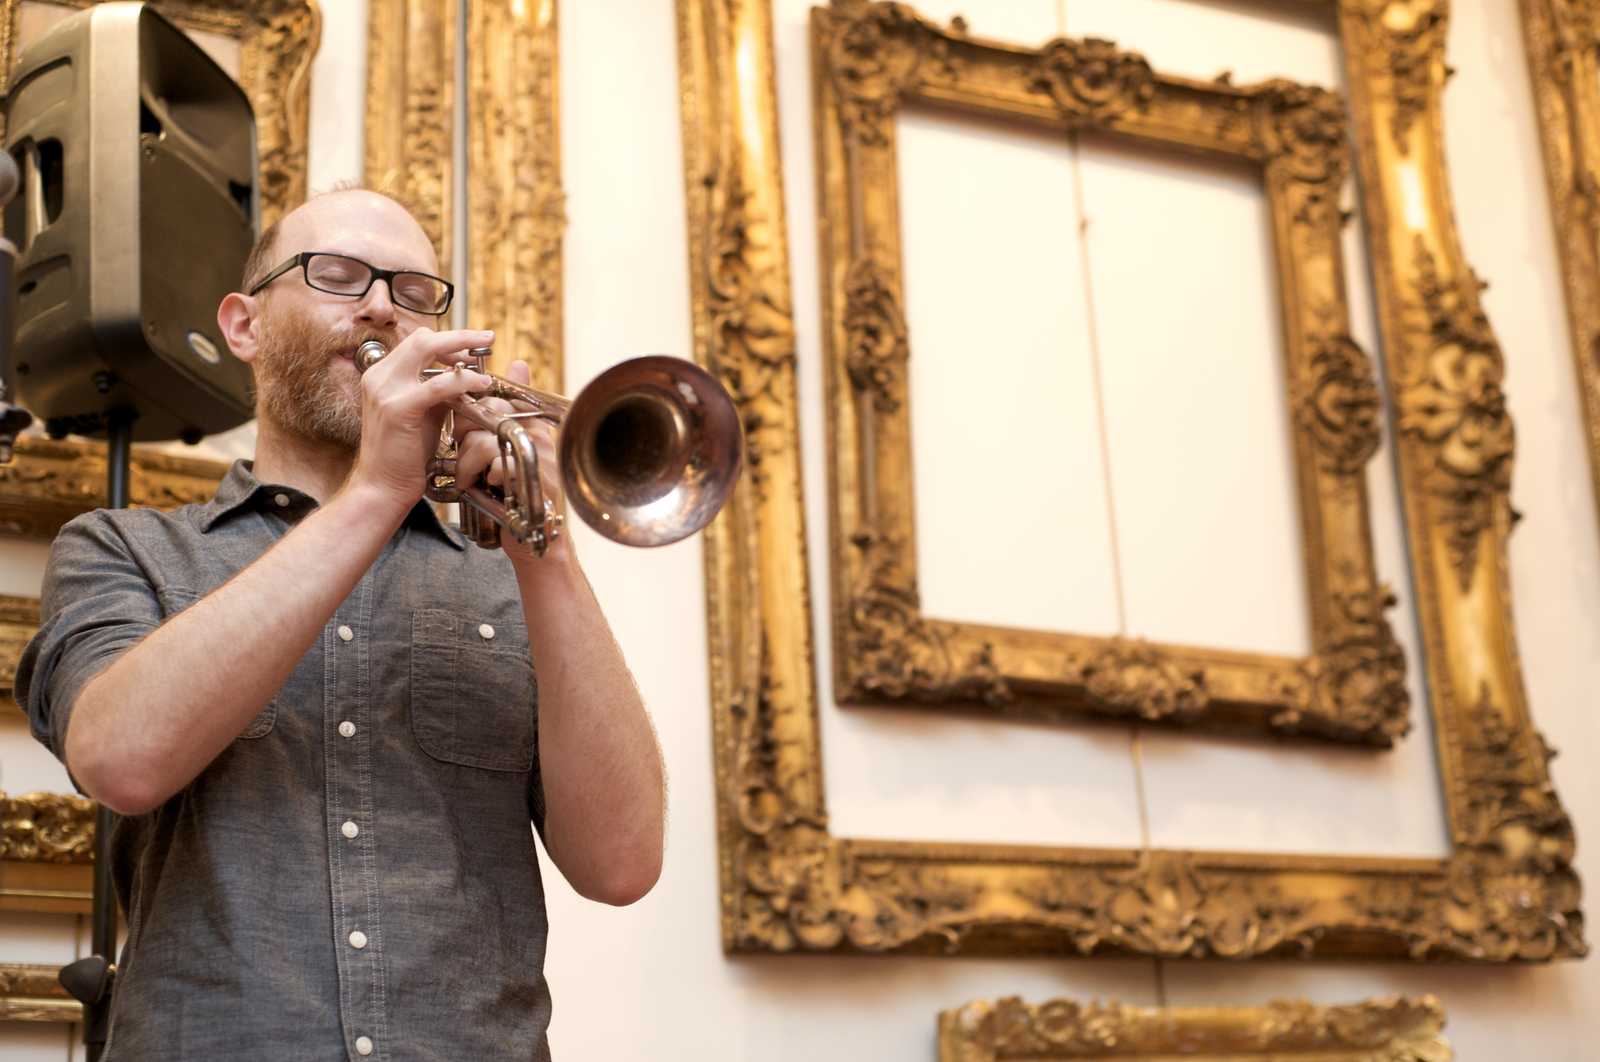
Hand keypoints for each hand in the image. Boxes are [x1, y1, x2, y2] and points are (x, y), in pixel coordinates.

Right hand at [348, 327, 494, 511]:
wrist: (382, 486)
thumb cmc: (404, 455)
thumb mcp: (423, 414)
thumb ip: (438, 392)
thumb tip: (464, 376)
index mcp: (382, 375)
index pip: (417, 342)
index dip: (448, 341)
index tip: (473, 349)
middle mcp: (379, 376)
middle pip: (422, 337)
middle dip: (459, 335)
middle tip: (488, 338)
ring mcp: (385, 389)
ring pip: (427, 349)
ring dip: (462, 349)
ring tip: (487, 360)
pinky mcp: (398, 408)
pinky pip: (438, 384)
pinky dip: (464, 380)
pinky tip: (482, 384)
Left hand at [453, 359, 569, 560]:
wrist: (536, 537)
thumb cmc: (516, 492)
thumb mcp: (508, 446)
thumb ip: (505, 411)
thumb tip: (518, 364)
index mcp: (533, 421)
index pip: (495, 397)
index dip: (471, 415)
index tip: (465, 434)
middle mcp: (540, 433)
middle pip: (488, 413)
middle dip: (464, 436)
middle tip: (464, 457)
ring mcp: (540, 455)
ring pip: (484, 441)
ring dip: (467, 464)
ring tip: (468, 479)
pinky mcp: (536, 478)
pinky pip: (495, 465)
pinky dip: (481, 479)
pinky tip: (483, 489)